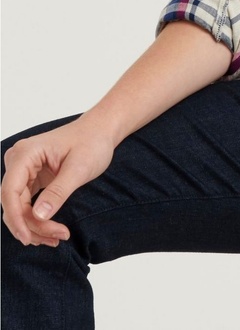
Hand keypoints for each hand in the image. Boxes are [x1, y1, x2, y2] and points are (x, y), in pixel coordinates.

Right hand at [1, 116, 114, 247]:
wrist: (100, 131)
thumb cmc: (92, 142)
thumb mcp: (79, 168)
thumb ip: (58, 192)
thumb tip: (38, 216)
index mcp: (26, 153)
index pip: (10, 191)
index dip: (16, 217)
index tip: (28, 237)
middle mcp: (19, 160)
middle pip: (14, 203)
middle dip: (32, 225)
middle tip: (58, 237)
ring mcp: (23, 170)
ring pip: (19, 207)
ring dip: (34, 226)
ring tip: (58, 236)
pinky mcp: (31, 178)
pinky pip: (26, 203)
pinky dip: (37, 219)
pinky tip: (50, 230)